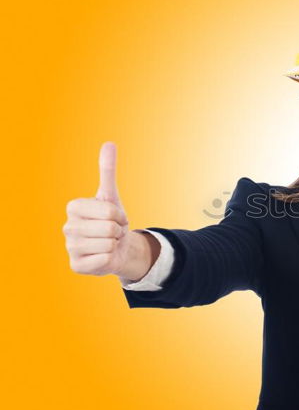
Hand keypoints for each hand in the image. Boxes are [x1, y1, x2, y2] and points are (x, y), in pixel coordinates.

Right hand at [64, 141, 134, 275]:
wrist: (116, 247)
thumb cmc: (112, 220)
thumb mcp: (111, 195)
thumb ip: (107, 170)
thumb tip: (109, 143)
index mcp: (73, 207)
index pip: (110, 211)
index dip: (119, 215)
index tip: (114, 217)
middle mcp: (67, 227)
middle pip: (110, 228)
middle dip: (118, 230)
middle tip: (113, 232)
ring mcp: (70, 247)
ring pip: (108, 244)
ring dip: (115, 244)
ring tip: (109, 242)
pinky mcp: (76, 266)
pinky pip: (104, 259)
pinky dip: (110, 258)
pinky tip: (103, 256)